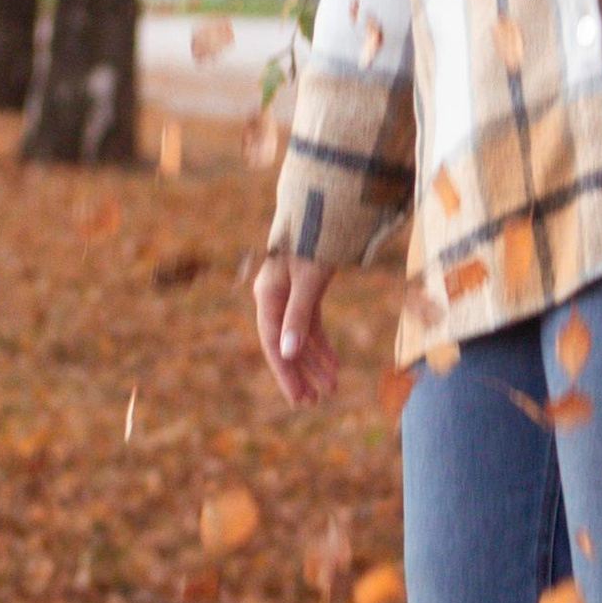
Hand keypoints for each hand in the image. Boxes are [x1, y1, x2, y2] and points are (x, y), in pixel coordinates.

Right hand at [253, 249, 338, 406]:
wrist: (326, 200)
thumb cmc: (317, 236)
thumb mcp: (310, 278)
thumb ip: (299, 315)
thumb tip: (289, 353)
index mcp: (267, 294)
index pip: (274, 343)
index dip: (287, 374)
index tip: (300, 400)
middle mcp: (274, 295)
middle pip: (285, 343)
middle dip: (301, 373)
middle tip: (315, 402)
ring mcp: (290, 291)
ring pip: (299, 335)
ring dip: (315, 360)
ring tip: (331, 386)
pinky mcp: (306, 286)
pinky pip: (311, 321)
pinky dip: (322, 341)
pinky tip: (334, 362)